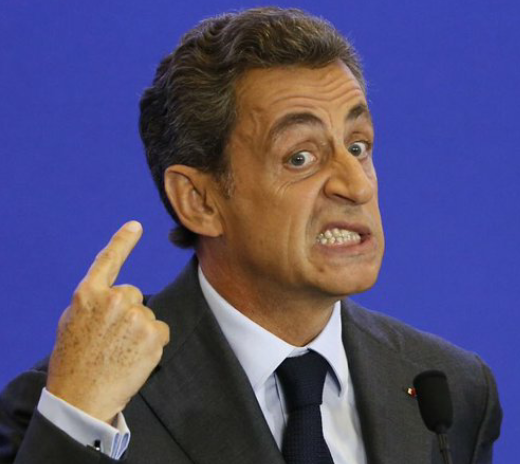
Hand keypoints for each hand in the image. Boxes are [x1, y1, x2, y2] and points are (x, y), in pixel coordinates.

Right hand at [46, 221, 169, 422]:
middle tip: (113, 339)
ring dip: (140, 331)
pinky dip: (153, 344)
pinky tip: (135, 358)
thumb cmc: (74, 361)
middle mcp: (114, 299)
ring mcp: (136, 316)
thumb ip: (93, 302)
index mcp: (88, 294)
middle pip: (134, 295)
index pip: (108, 260)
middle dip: (128, 313)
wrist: (82, 397)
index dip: (123, 241)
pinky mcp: (154, 333)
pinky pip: (161, 331)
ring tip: (121, 352)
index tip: (136, 226)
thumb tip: (112, 292)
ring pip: (148, 316)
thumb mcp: (72, 323)